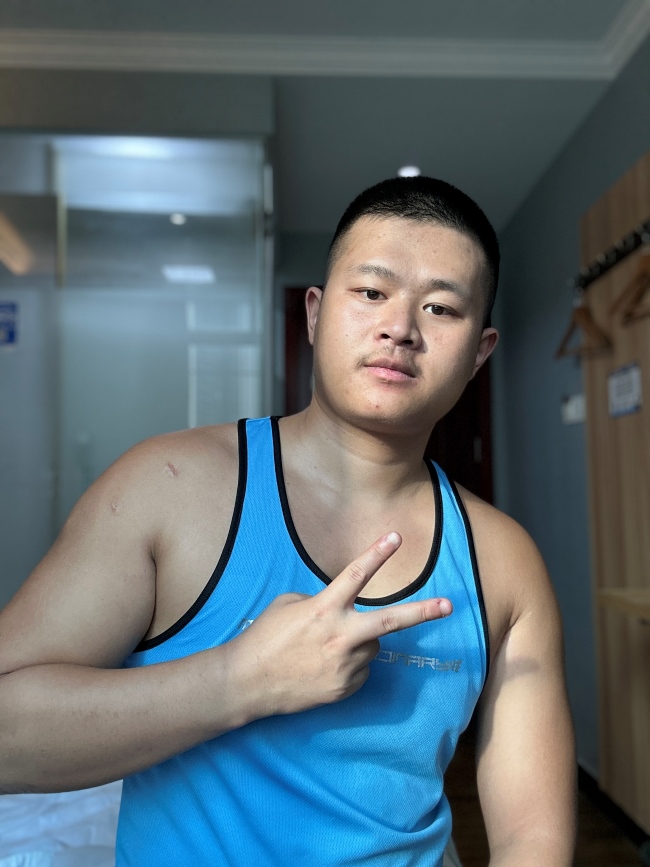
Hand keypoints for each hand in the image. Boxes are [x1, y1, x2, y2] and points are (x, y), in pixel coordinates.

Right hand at [227, 532, 451, 718]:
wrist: (248, 683)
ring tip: (324, 648)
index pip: (356, 575)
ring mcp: (345, 666)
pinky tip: (322, 666)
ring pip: (371, 645)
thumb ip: (322, 601)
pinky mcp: (346, 688)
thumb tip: (344, 608)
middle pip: (391, 621)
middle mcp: (340, 637)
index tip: (397, 536)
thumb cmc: (265, 636)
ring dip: (359, 641)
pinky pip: (361, 669)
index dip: (377, 553)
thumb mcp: (290, 604)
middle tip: (449, 605)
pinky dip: (350, 664)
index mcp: (324, 609)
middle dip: (423, 612)